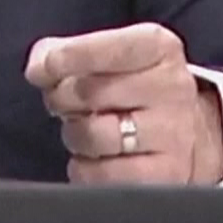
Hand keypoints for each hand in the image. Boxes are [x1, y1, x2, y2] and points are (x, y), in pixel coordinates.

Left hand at [25, 22, 222, 184]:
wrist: (184, 133)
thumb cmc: (133, 88)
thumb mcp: (107, 55)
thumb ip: (62, 51)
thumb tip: (38, 68)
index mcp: (159, 48)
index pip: (108, 49)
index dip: (68, 57)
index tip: (43, 69)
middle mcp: (172, 87)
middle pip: (89, 92)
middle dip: (62, 99)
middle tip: (68, 103)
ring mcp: (172, 134)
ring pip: (92, 134)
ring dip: (74, 134)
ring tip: (87, 129)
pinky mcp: (165, 175)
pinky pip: (100, 174)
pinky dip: (84, 169)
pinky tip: (97, 158)